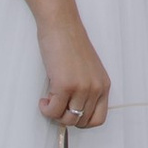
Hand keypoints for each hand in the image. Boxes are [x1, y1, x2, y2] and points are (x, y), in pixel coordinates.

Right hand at [37, 11, 109, 129]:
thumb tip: (73, 110)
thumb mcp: (88, 69)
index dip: (82, 121)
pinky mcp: (64, 85)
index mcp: (103, 85)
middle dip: (66, 117)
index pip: (98, 119)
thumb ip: (86, 88)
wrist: (61, 26)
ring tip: (50, 100)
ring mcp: (81, 88)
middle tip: (56, 105)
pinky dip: (46, 110)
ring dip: (55, 114)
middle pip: (82, 121)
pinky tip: (44, 99)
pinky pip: (54, 111)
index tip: (70, 113)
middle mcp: (95, 88)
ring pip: (67, 119)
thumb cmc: (70, 44)